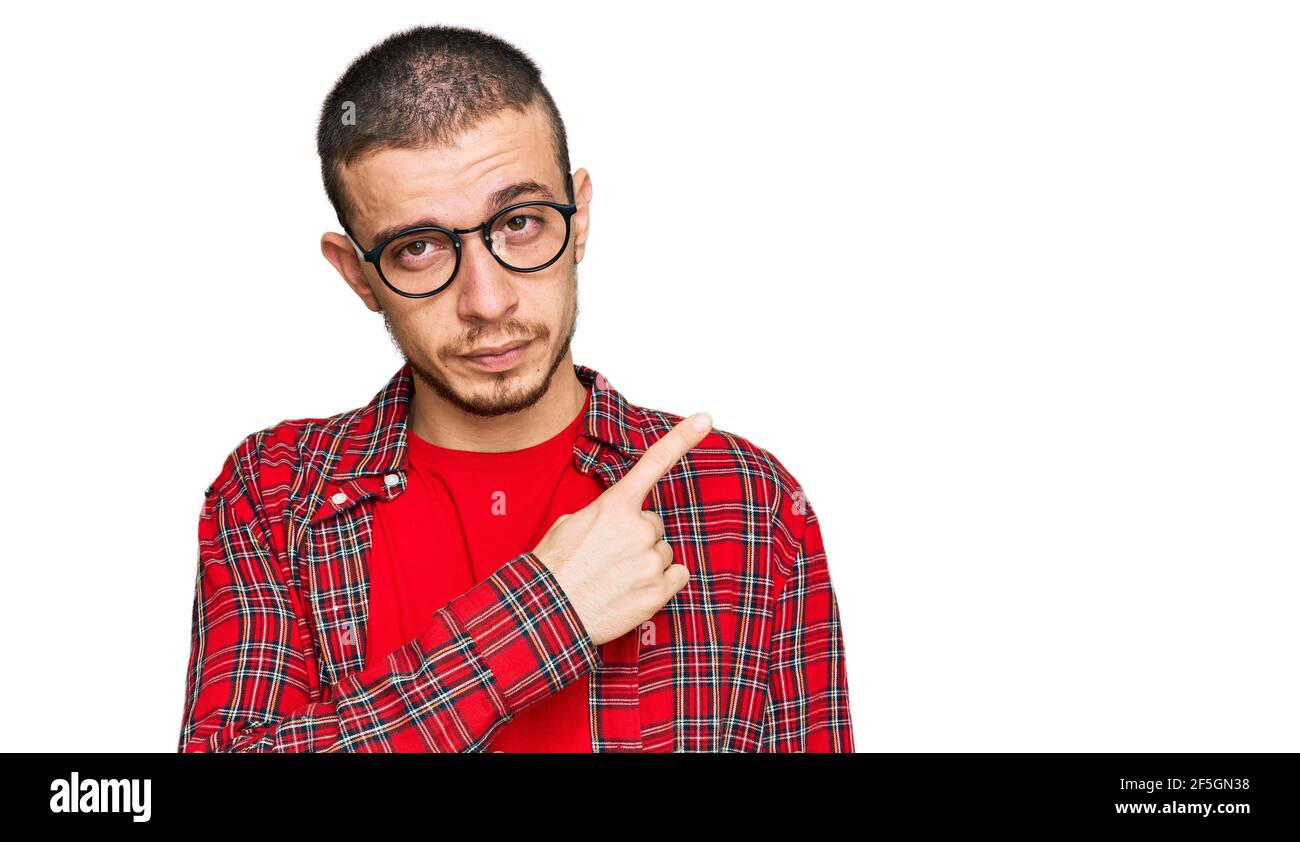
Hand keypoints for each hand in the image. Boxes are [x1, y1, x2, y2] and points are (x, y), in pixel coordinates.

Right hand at [532, 411, 712, 645]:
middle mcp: (639, 528)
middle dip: (637, 538)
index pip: (653, 464)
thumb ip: (600, 516)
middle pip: (655, 525)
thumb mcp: (568, 526)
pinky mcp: (659, 591)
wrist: (550, 614)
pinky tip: (635, 591)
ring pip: (664, 552)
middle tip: (608, 558)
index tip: (705, 418)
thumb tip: (612, 524)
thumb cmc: (554, 570)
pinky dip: (662, 583)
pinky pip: (677, 575)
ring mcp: (651, 560)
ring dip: (646, 562)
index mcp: (615, 506)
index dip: (682, 439)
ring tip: (615, 578)